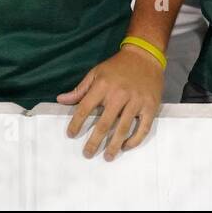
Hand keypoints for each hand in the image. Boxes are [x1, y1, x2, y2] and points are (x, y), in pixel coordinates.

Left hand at [57, 46, 162, 160]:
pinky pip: (143, 128)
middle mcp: (119, 95)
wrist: (145, 55)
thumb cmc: (117, 66)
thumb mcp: (96, 72)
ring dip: (114, 146)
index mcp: (103, 86)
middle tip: (87, 154)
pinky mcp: (150, 106)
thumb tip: (61, 100)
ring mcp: (136, 101)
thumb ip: (80, 89)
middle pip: (104, 124)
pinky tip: (126, 146)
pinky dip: (135, 140)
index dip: (76, 123)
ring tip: (107, 157)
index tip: (71, 135)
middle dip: (94, 142)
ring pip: (123, 129)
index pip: (85, 109)